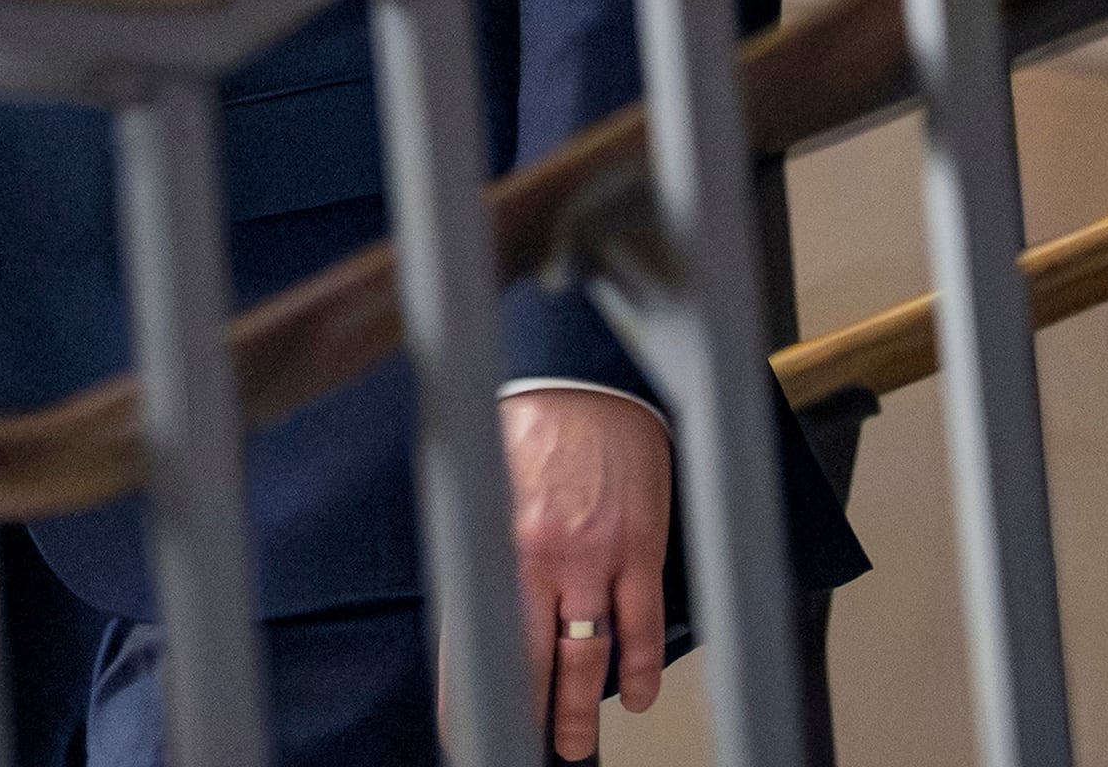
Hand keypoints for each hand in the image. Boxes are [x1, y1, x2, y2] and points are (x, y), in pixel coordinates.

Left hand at [502, 387, 672, 760]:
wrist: (587, 377)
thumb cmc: (535, 424)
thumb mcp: (491, 486)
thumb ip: (490, 548)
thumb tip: (479, 606)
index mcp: (500, 544)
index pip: (479, 638)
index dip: (471, 694)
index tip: (464, 732)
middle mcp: (544, 558)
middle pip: (536, 660)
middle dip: (531, 715)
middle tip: (531, 749)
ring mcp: (596, 557)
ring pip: (589, 654)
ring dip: (581, 708)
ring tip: (572, 743)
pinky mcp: (641, 549)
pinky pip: (642, 623)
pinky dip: (640, 667)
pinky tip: (637, 695)